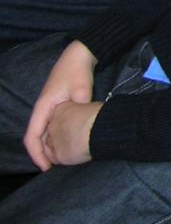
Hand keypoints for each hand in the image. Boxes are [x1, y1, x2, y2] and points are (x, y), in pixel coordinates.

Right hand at [24, 40, 96, 170]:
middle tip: (55, 168)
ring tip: (60, 160)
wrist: (79, 55)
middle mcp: (41, 110)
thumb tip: (84, 127)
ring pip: (42, 133)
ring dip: (48, 147)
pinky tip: (64, 143)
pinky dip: (54, 137)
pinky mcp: (56, 106)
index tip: (47, 168)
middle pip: (35, 138)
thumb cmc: (78, 72)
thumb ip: (81, 110)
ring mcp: (48, 108)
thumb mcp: (81, 92)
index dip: (37, 155)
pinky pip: (50, 126)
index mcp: (42, 108)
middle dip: (42, 155)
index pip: (32, 137)